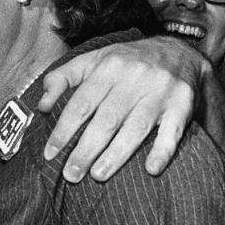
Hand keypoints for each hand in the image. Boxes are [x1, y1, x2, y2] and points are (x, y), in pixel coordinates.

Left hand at [37, 37, 205, 182]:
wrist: (178, 49)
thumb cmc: (126, 61)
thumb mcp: (91, 60)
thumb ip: (62, 79)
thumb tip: (42, 106)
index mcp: (109, 68)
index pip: (81, 104)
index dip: (64, 130)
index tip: (50, 154)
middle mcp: (135, 78)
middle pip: (106, 120)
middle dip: (86, 150)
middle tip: (71, 175)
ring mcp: (160, 92)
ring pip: (136, 127)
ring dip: (116, 155)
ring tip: (97, 175)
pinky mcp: (182, 104)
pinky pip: (173, 131)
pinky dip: (163, 151)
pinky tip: (151, 169)